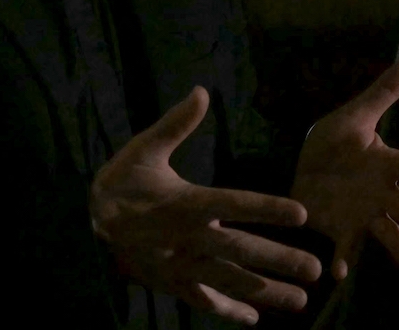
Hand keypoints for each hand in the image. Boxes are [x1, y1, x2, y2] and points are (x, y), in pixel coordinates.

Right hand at [91, 87, 322, 324]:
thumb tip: (201, 92)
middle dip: (279, 260)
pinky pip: (203, 301)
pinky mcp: (171, 284)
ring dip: (266, 292)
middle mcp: (188, 238)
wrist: (83, 225)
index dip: (268, 208)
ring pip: (229, 281)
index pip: (235, 204)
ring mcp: (180, 266)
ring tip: (300, 301)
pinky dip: (228, 312)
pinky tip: (253, 321)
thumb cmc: (120, 183)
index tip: (301, 214)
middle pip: (241, 250)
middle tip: (315, 269)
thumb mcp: (143, 149)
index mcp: (185, 203)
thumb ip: (175, 124)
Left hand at [291, 56, 398, 275]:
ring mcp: (361, 214)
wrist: (305, 171)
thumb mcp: (355, 116)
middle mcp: (379, 193)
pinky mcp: (339, 230)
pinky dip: (342, 261)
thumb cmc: (335, 143)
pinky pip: (343, 249)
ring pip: (383, 231)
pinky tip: (339, 273)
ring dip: (395, 244)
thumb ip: (384, 92)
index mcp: (384, 163)